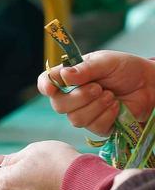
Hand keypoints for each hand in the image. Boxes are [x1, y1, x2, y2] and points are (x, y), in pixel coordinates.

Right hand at [38, 50, 154, 135]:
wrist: (150, 84)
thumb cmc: (125, 68)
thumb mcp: (105, 62)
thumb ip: (85, 69)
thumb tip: (64, 76)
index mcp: (68, 77)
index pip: (47, 82)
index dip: (45, 86)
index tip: (52, 89)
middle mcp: (73, 96)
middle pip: (59, 105)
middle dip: (79, 98)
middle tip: (99, 88)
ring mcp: (85, 113)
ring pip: (76, 119)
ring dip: (96, 107)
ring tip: (111, 96)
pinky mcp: (100, 126)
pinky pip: (95, 127)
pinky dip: (107, 116)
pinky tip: (117, 107)